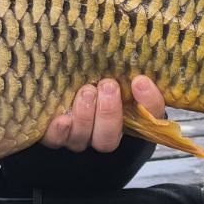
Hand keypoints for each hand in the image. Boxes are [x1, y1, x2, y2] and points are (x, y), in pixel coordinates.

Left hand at [42, 75, 163, 152]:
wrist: (62, 76)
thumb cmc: (95, 71)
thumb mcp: (115, 67)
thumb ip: (127, 69)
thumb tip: (136, 64)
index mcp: (129, 117)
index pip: (148, 116)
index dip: (148, 102)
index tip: (140, 81)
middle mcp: (102, 132)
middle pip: (109, 138)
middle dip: (109, 113)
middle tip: (108, 86)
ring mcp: (78, 136)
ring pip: (83, 139)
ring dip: (85, 117)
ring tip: (86, 92)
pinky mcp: (55, 135)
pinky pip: (56, 140)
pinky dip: (59, 132)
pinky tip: (62, 119)